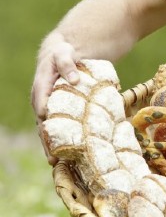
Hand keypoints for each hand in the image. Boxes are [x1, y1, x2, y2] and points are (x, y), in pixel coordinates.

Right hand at [31, 33, 79, 163]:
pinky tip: (67, 155)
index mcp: (41, 86)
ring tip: (57, 163)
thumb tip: (74, 80)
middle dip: (46, 140)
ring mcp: (47, 108)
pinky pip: (56, 127)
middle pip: (42, 123)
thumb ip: (68, 64)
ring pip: (47, 129)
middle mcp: (41, 100)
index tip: (49, 130)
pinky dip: (59, 140)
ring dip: (51, 145)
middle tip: (53, 157)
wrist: (62, 55)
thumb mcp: (65, 54)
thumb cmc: (64, 54)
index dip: (45, 116)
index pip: (41, 104)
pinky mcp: (55, 112)